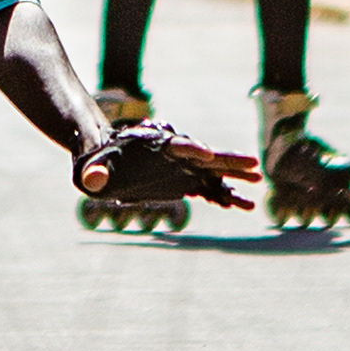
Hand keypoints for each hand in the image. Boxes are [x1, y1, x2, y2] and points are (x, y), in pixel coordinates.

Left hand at [74, 120, 261, 210]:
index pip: (176, 145)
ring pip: (214, 172)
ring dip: (235, 177)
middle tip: (254, 164)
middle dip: (229, 160)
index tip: (208, 153)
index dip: (192, 149)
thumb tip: (92, 182)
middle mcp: (174, 156)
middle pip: (206, 156)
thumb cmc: (96, 158)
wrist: (103, 158)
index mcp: (155, 146)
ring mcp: (182, 170)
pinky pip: (208, 190)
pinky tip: (245, 205)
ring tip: (259, 182)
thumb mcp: (90, 167)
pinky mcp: (183, 182)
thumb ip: (94, 172)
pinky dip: (225, 196)